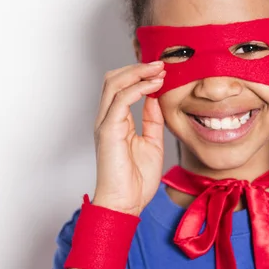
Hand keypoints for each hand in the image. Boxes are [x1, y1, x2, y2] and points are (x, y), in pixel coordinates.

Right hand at [91, 61, 166, 215]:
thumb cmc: (136, 180)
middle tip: (161, 64)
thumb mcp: (152, 143)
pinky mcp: (108, 130)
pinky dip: (138, 88)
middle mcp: (107, 119)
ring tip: (159, 69)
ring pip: (114, 83)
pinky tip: (154, 85)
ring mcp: (105, 123)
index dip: (140, 74)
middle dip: (137, 67)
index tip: (162, 70)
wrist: (126, 204)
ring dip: (137, 72)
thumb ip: (152, 120)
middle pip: (113, 79)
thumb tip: (156, 97)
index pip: (122, 87)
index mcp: (116, 121)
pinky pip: (120, 100)